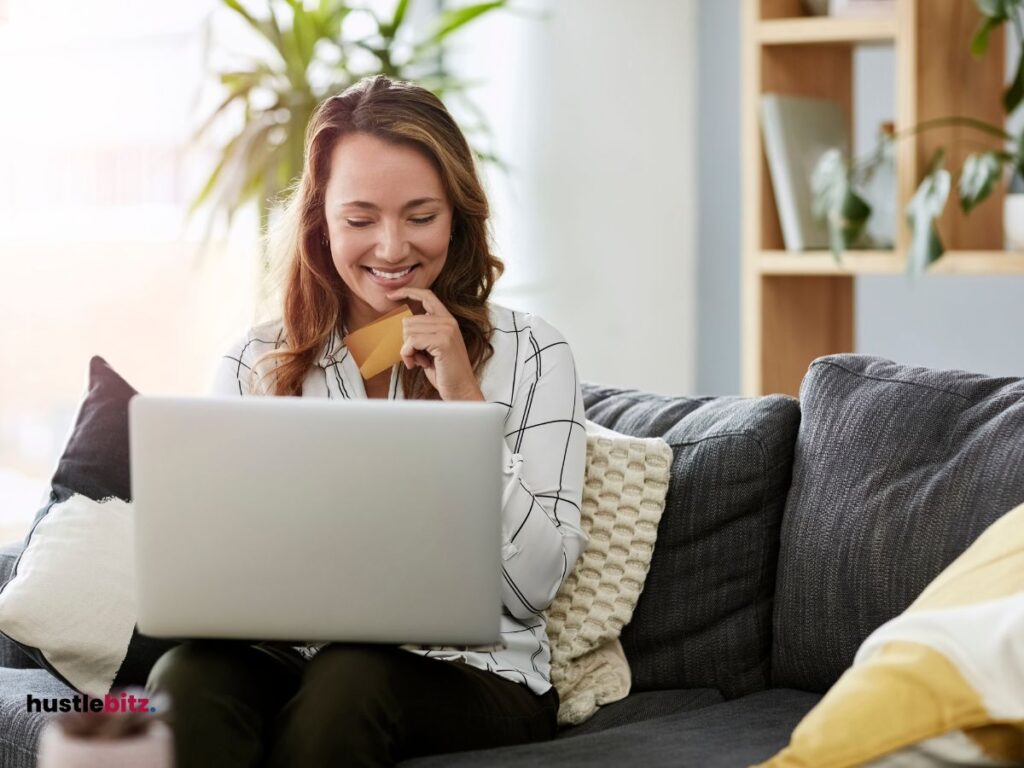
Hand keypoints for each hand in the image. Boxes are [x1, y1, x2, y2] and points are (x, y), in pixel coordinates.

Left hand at [384, 287, 484, 401]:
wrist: (460, 390)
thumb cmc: (445, 372)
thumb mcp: (432, 348)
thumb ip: (423, 333)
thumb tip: (403, 324)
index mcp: (447, 320)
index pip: (426, 296)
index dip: (407, 292)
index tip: (390, 296)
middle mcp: (448, 322)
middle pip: (409, 320)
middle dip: (406, 341)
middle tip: (417, 357)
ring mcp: (447, 330)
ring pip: (408, 330)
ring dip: (407, 350)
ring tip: (420, 361)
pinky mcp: (442, 342)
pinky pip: (411, 342)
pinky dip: (408, 355)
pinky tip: (418, 364)